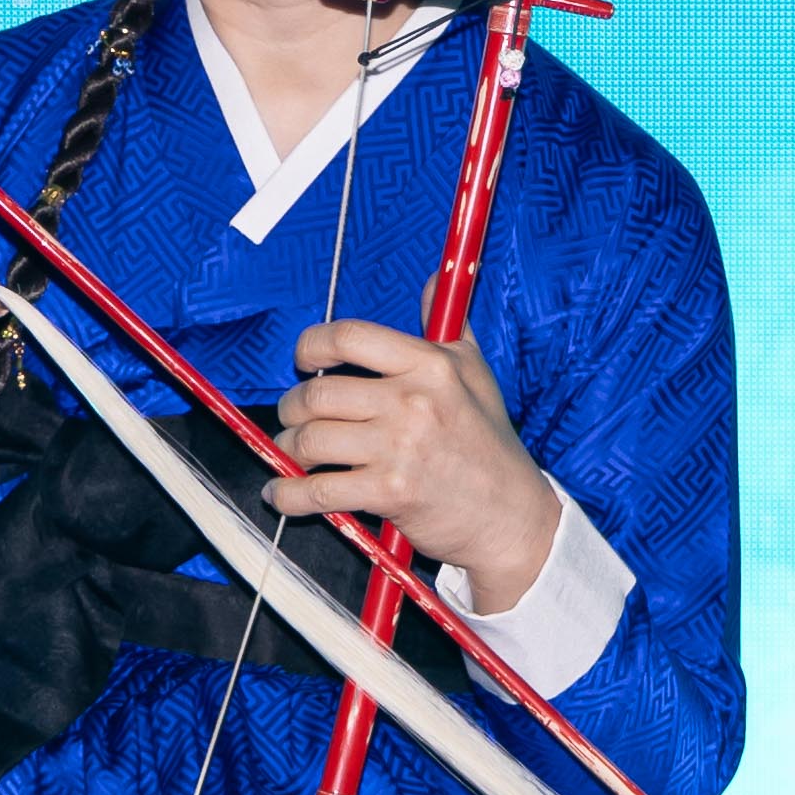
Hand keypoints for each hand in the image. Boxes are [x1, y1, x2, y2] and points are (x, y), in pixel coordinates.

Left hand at [264, 321, 560, 601]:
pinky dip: (289, 494)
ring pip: (310, 439)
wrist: (510, 515)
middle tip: (294, 417)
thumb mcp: (475, 373)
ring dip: (289, 448)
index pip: (348, 337)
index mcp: (430, 365)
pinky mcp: (389, 492)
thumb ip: (449, 325)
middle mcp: (413, 401)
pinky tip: (284, 493)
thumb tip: (437, 278)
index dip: (310, 346)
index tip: (304, 360)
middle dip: (292, 407)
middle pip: (318, 393)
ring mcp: (400, 448)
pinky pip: (317, 490)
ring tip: (295, 452)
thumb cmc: (488, 444)